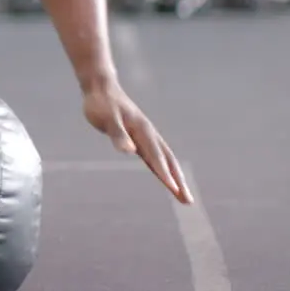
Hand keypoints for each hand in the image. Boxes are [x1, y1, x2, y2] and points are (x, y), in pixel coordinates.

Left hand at [82, 82, 193, 204]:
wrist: (101, 88)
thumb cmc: (102, 104)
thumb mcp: (107, 118)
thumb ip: (118, 134)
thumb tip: (130, 151)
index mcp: (143, 131)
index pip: (156, 157)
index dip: (165, 174)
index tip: (174, 190)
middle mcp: (149, 135)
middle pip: (168, 162)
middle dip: (178, 182)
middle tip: (189, 202)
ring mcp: (146, 136)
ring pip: (165, 160)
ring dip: (175, 178)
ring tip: (182, 196)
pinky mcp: (139, 138)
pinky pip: (155, 157)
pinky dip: (162, 169)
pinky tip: (165, 179)